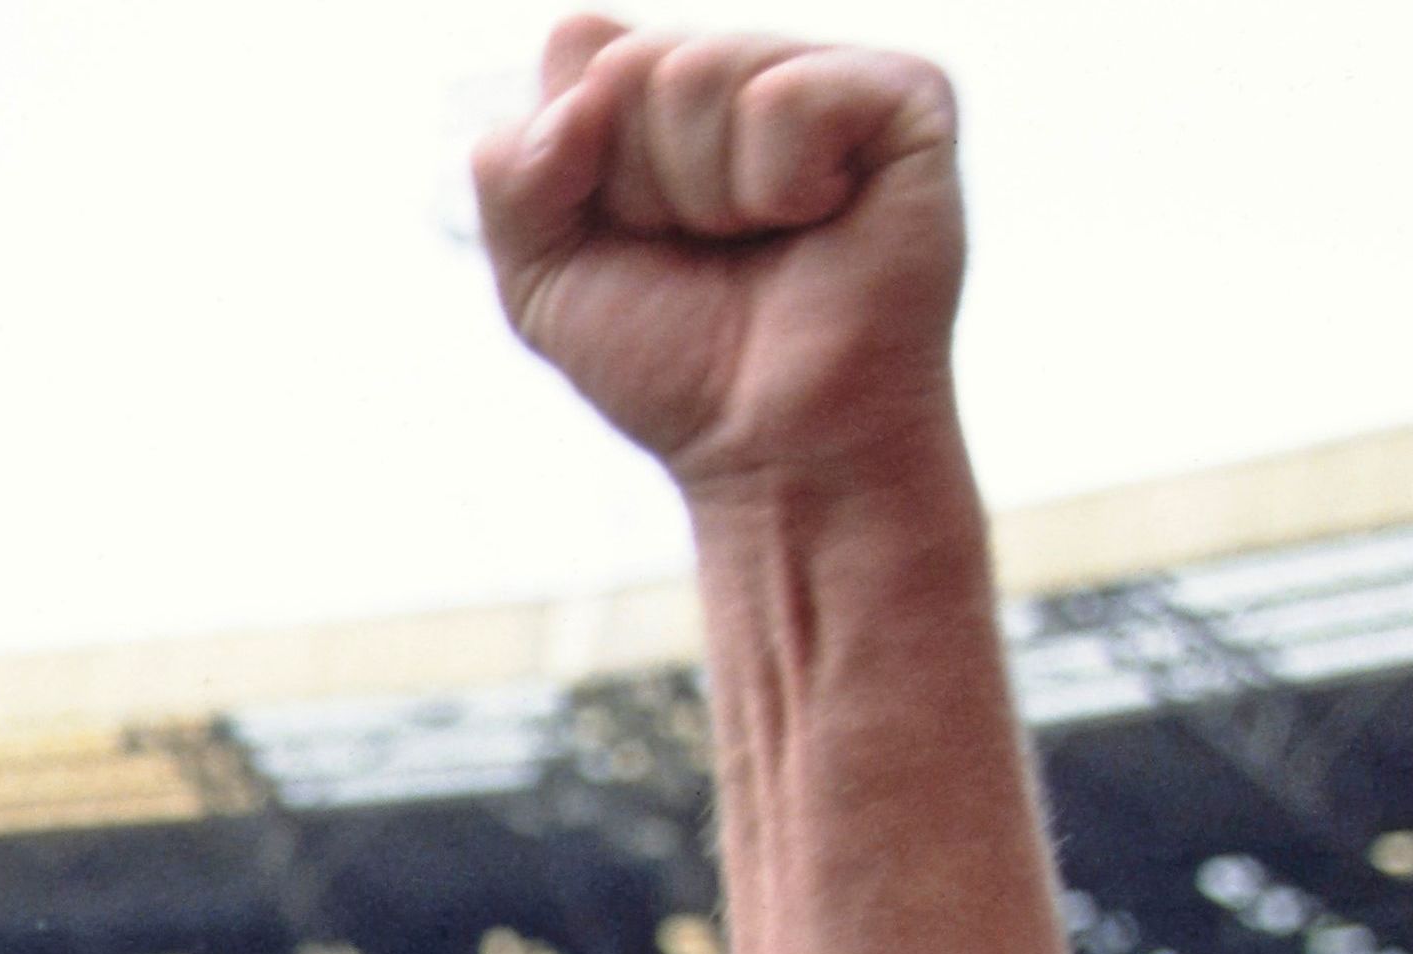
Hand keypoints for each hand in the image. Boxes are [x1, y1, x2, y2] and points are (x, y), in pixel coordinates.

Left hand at [471, 17, 964, 492]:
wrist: (775, 448)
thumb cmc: (673, 364)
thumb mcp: (540, 276)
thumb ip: (509, 169)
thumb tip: (582, 78)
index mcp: (663, 89)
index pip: (578, 47)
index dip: (577, 166)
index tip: (628, 237)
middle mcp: (744, 64)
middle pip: (632, 63)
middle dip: (641, 188)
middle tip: (704, 251)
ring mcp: (827, 72)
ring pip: (702, 70)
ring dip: (707, 196)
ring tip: (761, 243)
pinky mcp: (903, 93)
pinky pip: (787, 96)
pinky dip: (781, 186)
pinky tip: (818, 222)